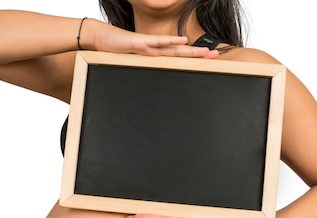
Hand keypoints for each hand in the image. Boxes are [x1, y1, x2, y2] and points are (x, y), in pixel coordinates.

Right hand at [87, 19, 218, 58]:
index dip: (192, 60)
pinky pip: (157, 42)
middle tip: (215, 55)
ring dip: (190, 49)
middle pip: (180, 53)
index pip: (177, 58)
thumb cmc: (116, 50)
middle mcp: (155, 48)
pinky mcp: (139, 42)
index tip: (208, 62)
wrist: (100, 37)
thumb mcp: (132, 63)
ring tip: (205, 51)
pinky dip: (170, 41)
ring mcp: (148, 44)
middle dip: (198, 54)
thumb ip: (143, 69)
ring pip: (173, 48)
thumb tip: (152, 81)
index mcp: (155, 54)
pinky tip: (182, 40)